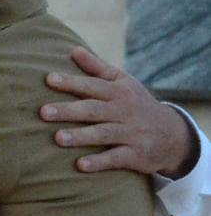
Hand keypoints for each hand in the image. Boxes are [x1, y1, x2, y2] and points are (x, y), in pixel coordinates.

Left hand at [40, 47, 197, 177]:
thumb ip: (97, 67)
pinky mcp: (135, 155)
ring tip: (57, 138)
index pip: (92, 85)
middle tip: (43, 112)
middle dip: (68, 110)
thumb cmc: (137, 104)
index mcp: (118, 91)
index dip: (71, 82)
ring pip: (103, 134)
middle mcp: (123, 111)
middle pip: (93, 109)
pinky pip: (116, 158)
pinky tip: (80, 165)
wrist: (173, 135)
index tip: (49, 79)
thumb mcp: (123, 82)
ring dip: (80, 136)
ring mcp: (130, 133)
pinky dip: (99, 162)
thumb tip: (73, 49)